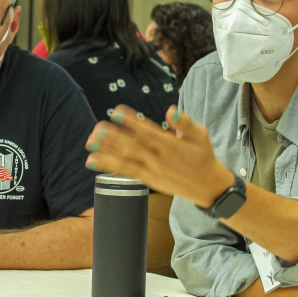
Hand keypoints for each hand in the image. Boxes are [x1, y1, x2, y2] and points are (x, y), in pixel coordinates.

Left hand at [84, 105, 234, 207]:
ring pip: (126, 159)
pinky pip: (125, 171)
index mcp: (170, 145)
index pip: (148, 132)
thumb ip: (186, 124)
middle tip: (98, 127)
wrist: (207, 186)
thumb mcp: (201, 136)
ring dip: (106, 151)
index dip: (132, 122)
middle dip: (114, 136)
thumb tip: (172, 110)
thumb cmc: (202, 156)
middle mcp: (158, 158)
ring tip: (90, 142)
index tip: (117, 112)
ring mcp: (151, 170)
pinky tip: (92, 160)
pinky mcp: (146, 179)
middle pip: (133, 146)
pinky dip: (108, 166)